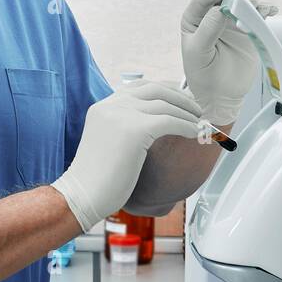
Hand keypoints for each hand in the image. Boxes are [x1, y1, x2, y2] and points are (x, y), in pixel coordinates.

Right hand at [50, 81, 202, 231]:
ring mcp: (121, 115)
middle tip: (196, 109)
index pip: (139, 87)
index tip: (180, 99)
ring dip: (187, 113)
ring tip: (199, 123)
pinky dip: (186, 126)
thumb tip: (154, 124)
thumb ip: (123, 126)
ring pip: (165, 104)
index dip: (164, 90)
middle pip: (154, 89)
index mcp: (103, 107)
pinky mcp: (134, 130)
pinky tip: (194, 134)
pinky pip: (169, 121)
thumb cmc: (96, 178)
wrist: (82, 194)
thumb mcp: (107, 141)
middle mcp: (111, 106)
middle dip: (180, 97)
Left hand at [180, 0, 277, 123]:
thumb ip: (208, 30)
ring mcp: (230, 23)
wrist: (221, 96)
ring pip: (243, 4)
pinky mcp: (248, 30)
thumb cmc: (203, 77)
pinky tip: (270, 9)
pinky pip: (257, 15)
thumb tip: (221, 8)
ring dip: (253, 2)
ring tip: (261, 8)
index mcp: (193, 21)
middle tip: (249, 3)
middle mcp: (211, 18)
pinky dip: (265, 10)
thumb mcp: (199, 53)